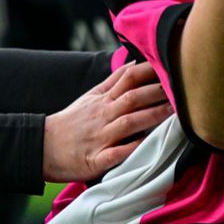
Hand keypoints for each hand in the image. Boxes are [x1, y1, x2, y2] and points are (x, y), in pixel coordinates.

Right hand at [42, 61, 170, 182]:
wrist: (44, 146)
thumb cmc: (72, 121)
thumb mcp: (90, 97)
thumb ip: (112, 82)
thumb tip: (133, 64)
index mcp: (102, 100)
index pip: (127, 80)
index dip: (148, 72)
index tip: (168, 66)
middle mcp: (103, 116)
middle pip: (132, 99)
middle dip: (156, 93)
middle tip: (180, 87)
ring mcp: (100, 137)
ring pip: (129, 124)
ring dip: (152, 117)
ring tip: (174, 113)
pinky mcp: (97, 160)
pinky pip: (117, 154)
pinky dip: (132, 148)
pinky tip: (147, 144)